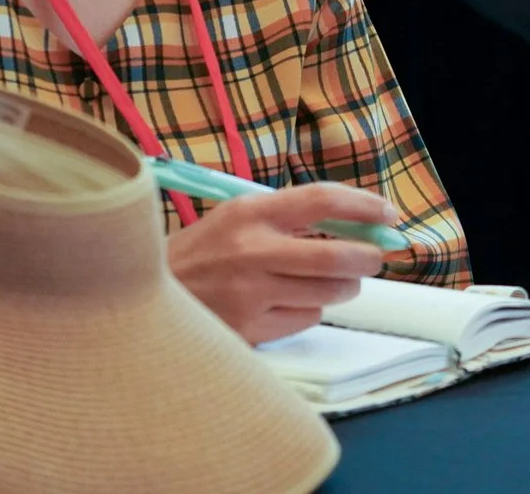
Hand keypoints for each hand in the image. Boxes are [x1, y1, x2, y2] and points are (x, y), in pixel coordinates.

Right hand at [167, 181, 396, 344]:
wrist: (141, 299)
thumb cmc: (198, 256)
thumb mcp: (233, 219)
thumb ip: (285, 217)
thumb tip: (354, 222)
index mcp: (248, 213)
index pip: (321, 199)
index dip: (364, 205)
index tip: (387, 214)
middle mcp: (250, 251)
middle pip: (337, 255)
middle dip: (367, 257)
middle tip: (373, 258)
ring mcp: (249, 294)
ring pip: (328, 293)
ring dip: (343, 287)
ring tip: (334, 281)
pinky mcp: (247, 330)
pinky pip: (305, 319)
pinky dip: (309, 311)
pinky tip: (290, 304)